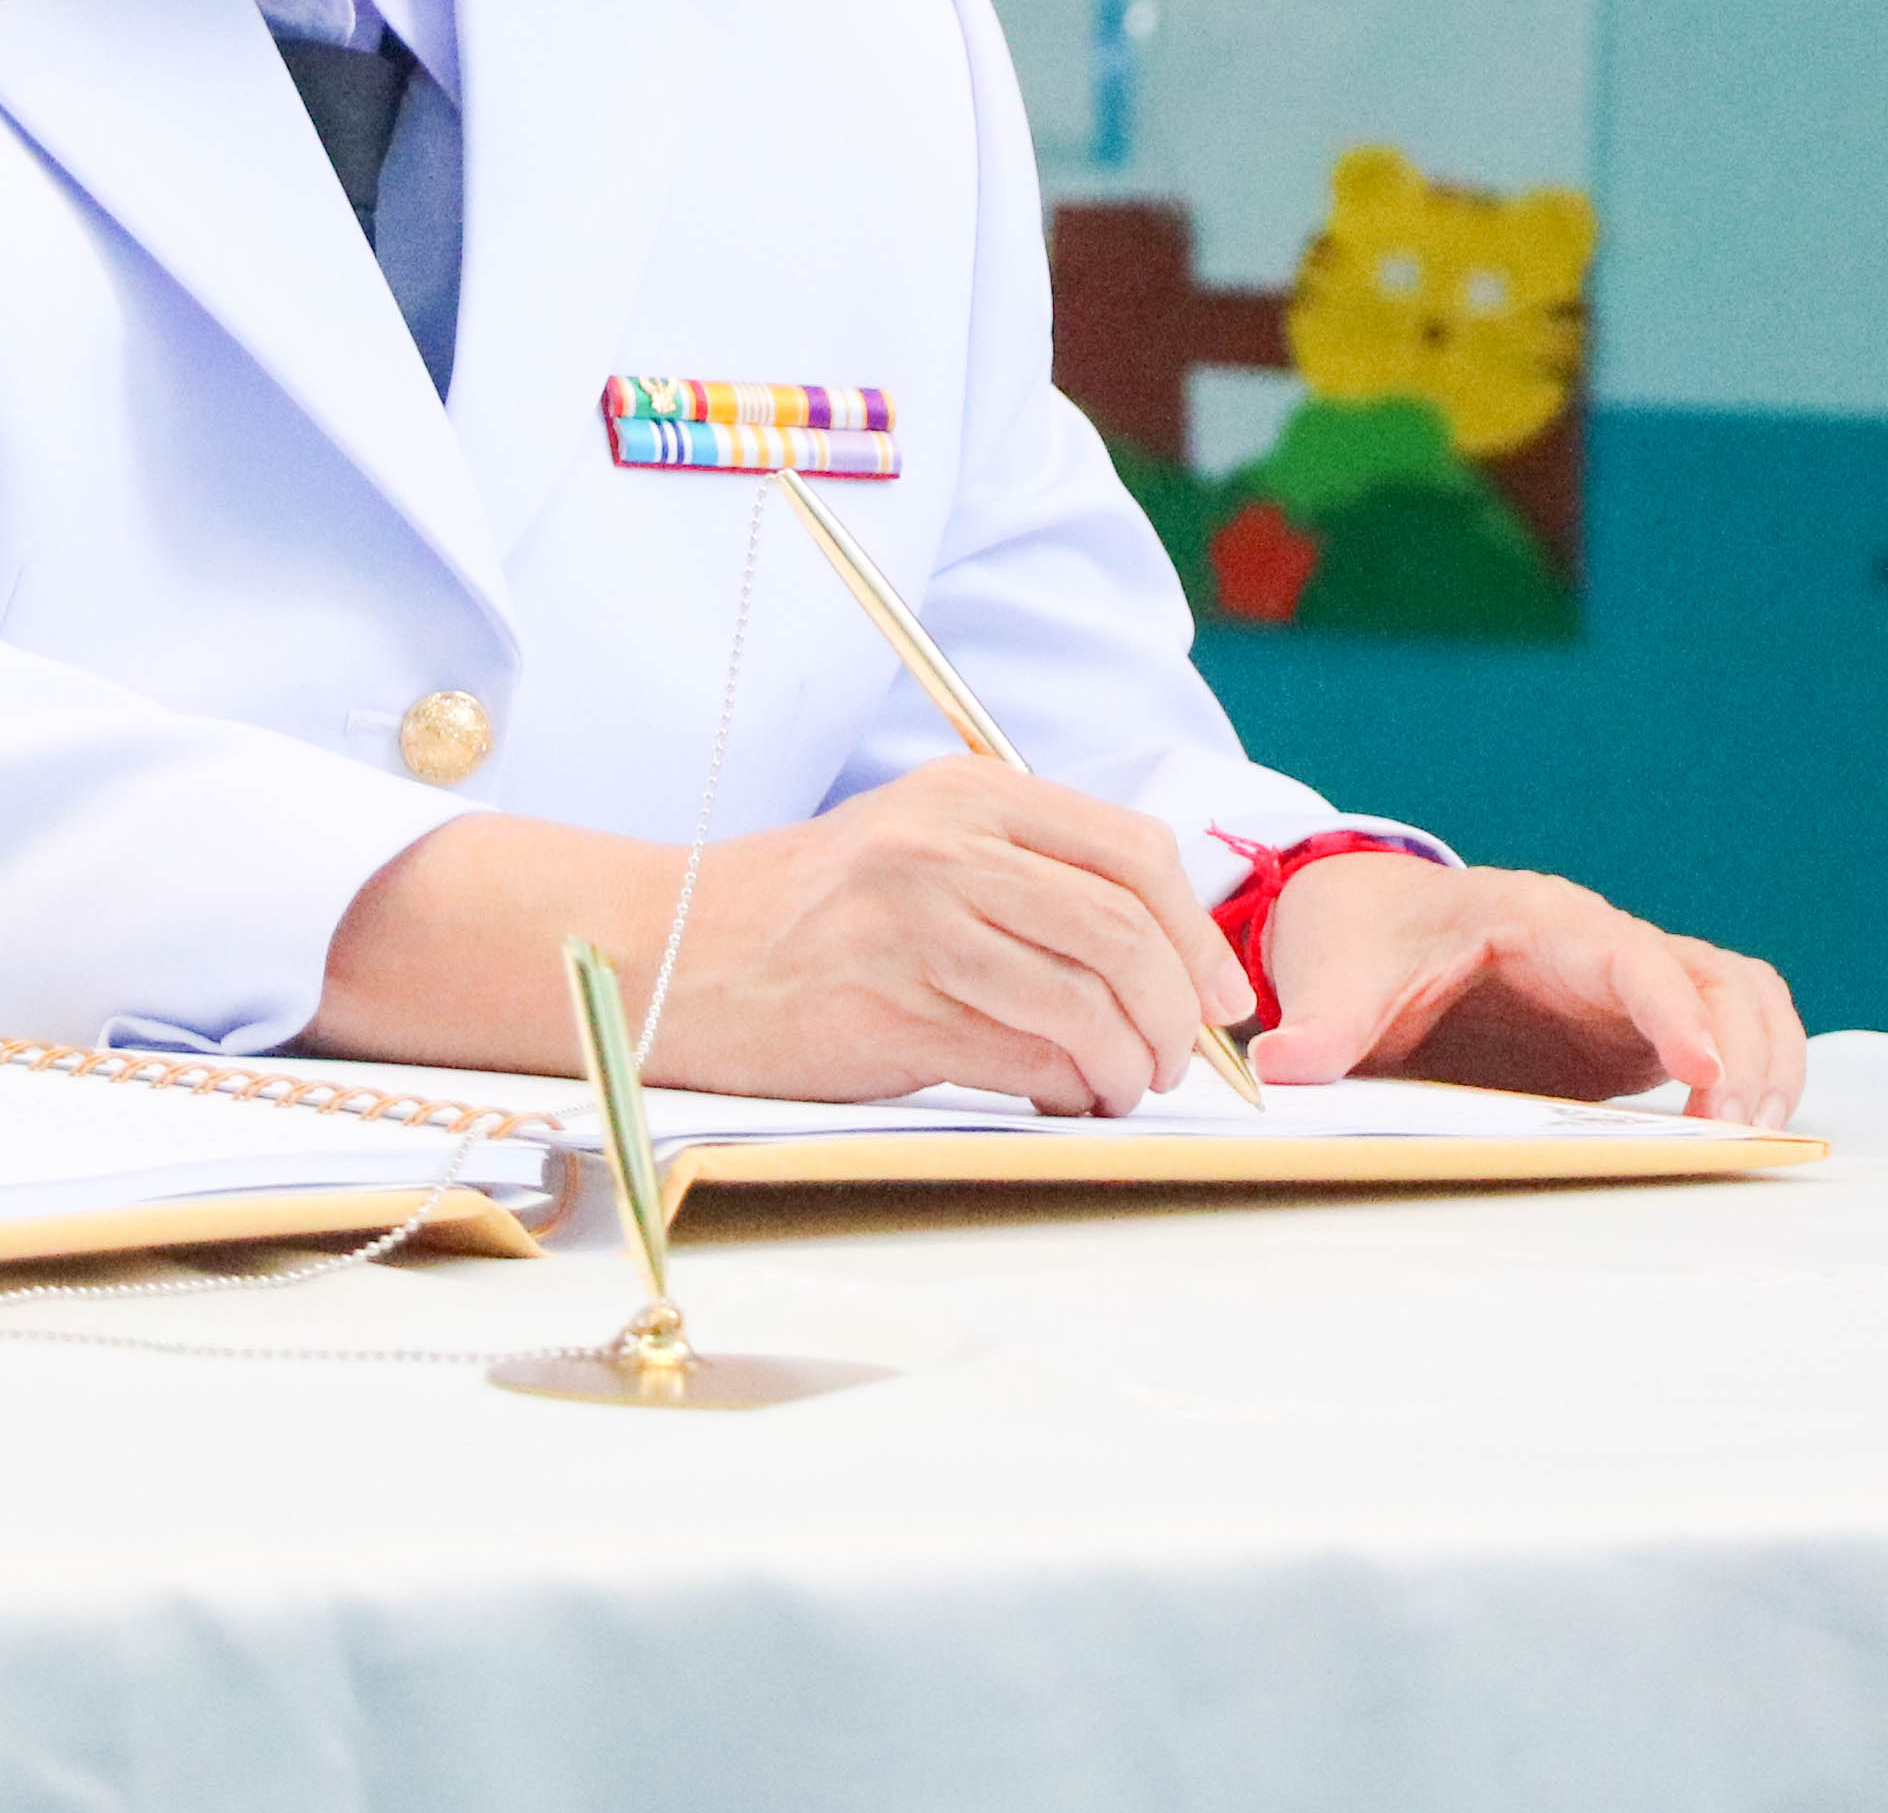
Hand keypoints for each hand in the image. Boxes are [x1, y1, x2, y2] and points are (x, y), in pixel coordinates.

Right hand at [651, 757, 1255, 1112]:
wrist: (668, 951)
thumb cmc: (805, 915)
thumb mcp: (917, 848)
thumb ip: (1023, 875)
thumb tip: (1155, 959)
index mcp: (968, 791)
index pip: (1134, 851)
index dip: (1198, 936)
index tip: (1220, 999)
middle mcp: (946, 845)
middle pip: (1125, 927)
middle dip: (1178, 1010)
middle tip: (1178, 1059)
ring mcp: (916, 924)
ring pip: (1085, 997)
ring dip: (1130, 1061)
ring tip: (1122, 1087)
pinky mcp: (889, 1008)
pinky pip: (1023, 1054)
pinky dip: (1070, 1085)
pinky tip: (1067, 1096)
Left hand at [1250, 857, 1804, 1129]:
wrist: (1371, 920)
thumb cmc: (1364, 938)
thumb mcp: (1336, 972)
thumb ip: (1323, 1019)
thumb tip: (1282, 1066)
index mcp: (1540, 921)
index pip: (1630, 954)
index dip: (1674, 1009)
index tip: (1702, 1073)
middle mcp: (1603, 945)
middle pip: (1717, 978)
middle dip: (1743, 1052)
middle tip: (1734, 1135)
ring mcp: (1629, 987)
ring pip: (1742, 999)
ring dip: (1766, 1063)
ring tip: (1752, 1139)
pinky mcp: (1635, 1031)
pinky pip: (1727, 1036)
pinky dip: (1752, 1076)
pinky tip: (1738, 1137)